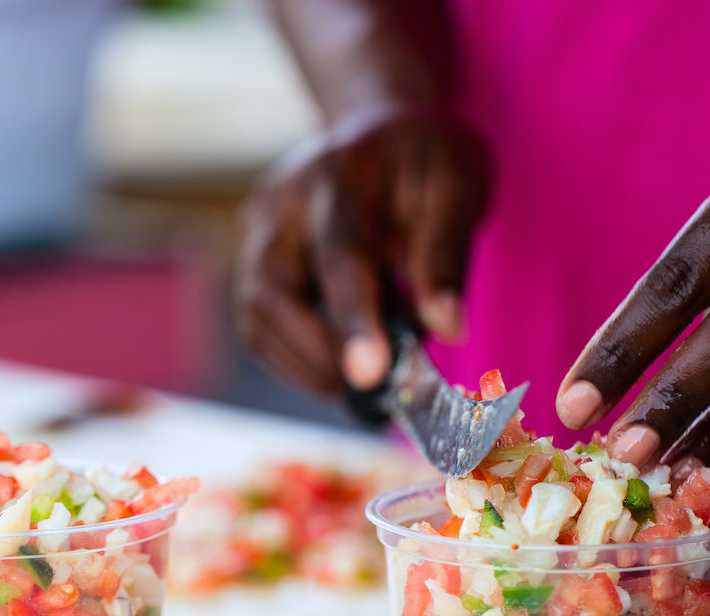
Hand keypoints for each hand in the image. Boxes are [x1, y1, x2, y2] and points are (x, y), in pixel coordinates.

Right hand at [235, 107, 488, 394]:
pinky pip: (259, 325)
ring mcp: (257, 230)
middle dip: (320, 355)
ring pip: (257, 316)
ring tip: (363, 380)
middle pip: (273, 292)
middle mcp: (282, 201)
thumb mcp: (458, 187)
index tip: (370, 376)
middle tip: (375, 391)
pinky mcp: (251, 257)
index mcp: (339, 174)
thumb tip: (446, 330)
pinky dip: (296, 357)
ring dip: (306, 364)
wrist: (379, 131)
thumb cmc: (424, 161)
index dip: (352, 320)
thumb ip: (447, 256)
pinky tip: (339, 363)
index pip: (338, 254)